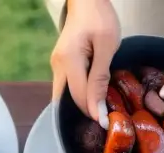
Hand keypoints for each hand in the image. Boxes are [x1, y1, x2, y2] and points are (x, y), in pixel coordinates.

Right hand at [51, 0, 120, 127]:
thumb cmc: (100, 18)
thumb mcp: (107, 46)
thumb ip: (100, 79)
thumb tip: (97, 110)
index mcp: (68, 61)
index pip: (78, 97)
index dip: (92, 112)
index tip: (107, 123)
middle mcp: (57, 66)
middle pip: (65, 101)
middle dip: (82, 113)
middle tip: (102, 122)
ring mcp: (56, 65)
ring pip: (64, 95)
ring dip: (80, 105)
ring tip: (99, 112)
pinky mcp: (60, 63)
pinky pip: (66, 86)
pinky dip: (78, 95)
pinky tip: (92, 98)